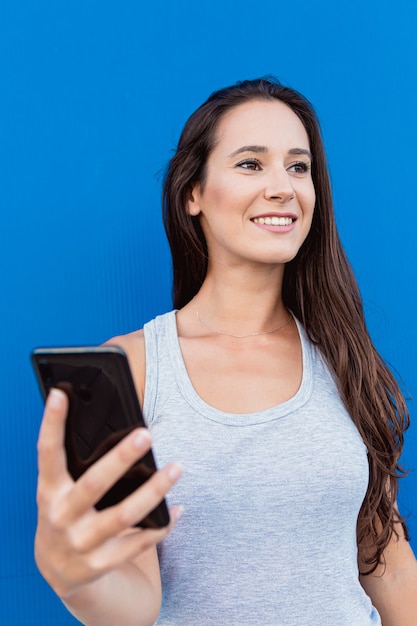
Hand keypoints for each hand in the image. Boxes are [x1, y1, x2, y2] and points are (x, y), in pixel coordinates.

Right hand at [35, 388, 182, 598]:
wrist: (59, 571)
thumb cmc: (65, 514)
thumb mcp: (59, 490)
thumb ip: (74, 464)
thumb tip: (105, 421)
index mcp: (49, 491)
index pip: (47, 453)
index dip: (51, 423)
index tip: (61, 394)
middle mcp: (61, 517)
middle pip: (94, 484)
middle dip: (120, 458)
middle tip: (145, 434)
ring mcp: (81, 543)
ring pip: (124, 515)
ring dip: (154, 491)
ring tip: (176, 468)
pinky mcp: (101, 563)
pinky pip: (139, 543)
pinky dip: (162, 525)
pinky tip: (177, 508)